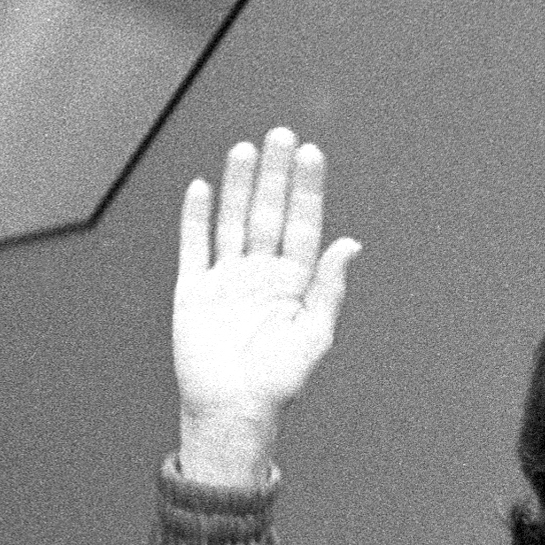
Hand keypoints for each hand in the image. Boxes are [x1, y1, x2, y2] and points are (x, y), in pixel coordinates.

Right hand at [172, 128, 360, 485]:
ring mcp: (227, 278)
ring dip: (238, 185)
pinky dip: (197, 217)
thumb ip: (329, 286)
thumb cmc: (280, 380)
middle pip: (267, 211)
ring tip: (246, 149)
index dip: (306, 189)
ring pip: (232, 220)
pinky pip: (195, 246)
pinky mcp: (193, 290)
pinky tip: (204, 187)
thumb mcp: (315, 333)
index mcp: (294, 281)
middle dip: (274, 174)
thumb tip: (351, 241)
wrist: (233, 411)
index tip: (310, 153)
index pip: (302, 223)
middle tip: (280, 134)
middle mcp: (261, 272)